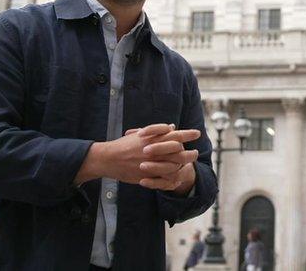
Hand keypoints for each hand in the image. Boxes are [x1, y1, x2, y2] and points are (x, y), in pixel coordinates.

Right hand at [73, 124, 198, 185]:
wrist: (108, 159)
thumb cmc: (124, 145)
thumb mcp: (141, 135)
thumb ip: (158, 131)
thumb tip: (172, 127)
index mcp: (152, 138)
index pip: (175, 134)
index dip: (187, 134)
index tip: (197, 133)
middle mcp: (154, 150)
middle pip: (178, 151)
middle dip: (189, 152)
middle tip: (196, 153)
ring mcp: (151, 163)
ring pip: (173, 165)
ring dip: (183, 165)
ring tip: (189, 165)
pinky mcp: (146, 175)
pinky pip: (163, 178)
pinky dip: (172, 178)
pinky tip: (178, 177)